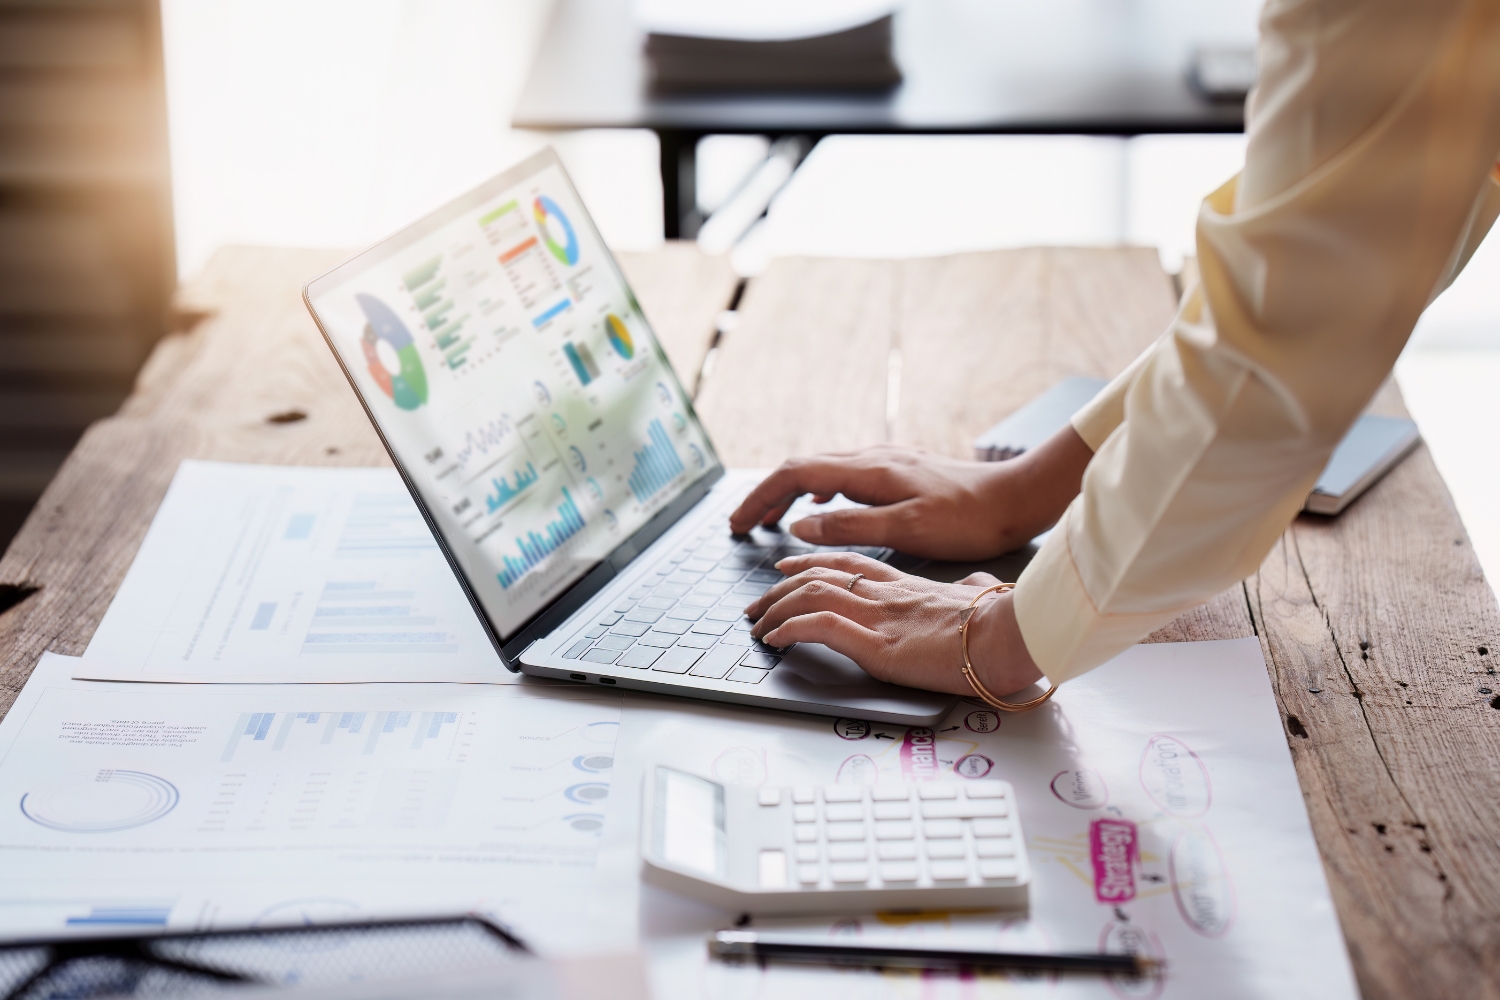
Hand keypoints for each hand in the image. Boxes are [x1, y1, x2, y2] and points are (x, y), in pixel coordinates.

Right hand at [727, 429, 1091, 560]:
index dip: (759, 498)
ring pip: (822, 469)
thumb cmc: (969, 519)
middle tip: (742, 524)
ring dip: (790, 492)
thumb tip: (800, 525)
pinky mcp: (902, 471)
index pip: (795, 475)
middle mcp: (874, 458)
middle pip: (802, 468)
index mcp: (869, 471)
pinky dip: (819, 490)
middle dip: (766, 495)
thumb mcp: (906, 529)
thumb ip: (849, 525)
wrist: (1017, 499)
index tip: (737, 524)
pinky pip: (844, 474)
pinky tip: (824, 504)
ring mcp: (888, 462)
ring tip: (772, 518)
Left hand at [744, 551, 1043, 696]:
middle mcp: (887, 595)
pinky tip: (774, 639)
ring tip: (756, 623)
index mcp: (909, 585)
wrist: (1014, 631)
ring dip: (775, 609)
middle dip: (780, 588)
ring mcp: (879, 618)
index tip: (789, 565)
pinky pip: (819, 627)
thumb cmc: (1007, 618)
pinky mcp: (877, 645)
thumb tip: (980, 583)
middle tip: (757, 603)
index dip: (813, 562)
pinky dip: (789, 629)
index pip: (850, 565)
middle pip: (819, 577)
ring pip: (810, 595)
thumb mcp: (985, 593)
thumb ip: (974, 587)